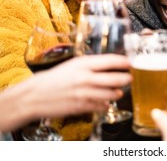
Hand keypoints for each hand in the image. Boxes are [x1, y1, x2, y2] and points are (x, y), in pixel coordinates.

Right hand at [0, 54, 131, 132]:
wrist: (35, 95)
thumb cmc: (55, 78)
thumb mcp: (73, 65)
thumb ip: (92, 65)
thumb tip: (111, 64)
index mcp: (83, 64)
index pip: (110, 60)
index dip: (124, 62)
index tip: (131, 62)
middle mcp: (85, 78)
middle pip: (115, 78)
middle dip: (126, 79)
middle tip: (130, 78)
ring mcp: (84, 93)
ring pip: (111, 94)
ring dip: (118, 92)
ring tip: (119, 91)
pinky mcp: (82, 106)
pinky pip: (101, 106)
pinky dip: (106, 104)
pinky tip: (106, 102)